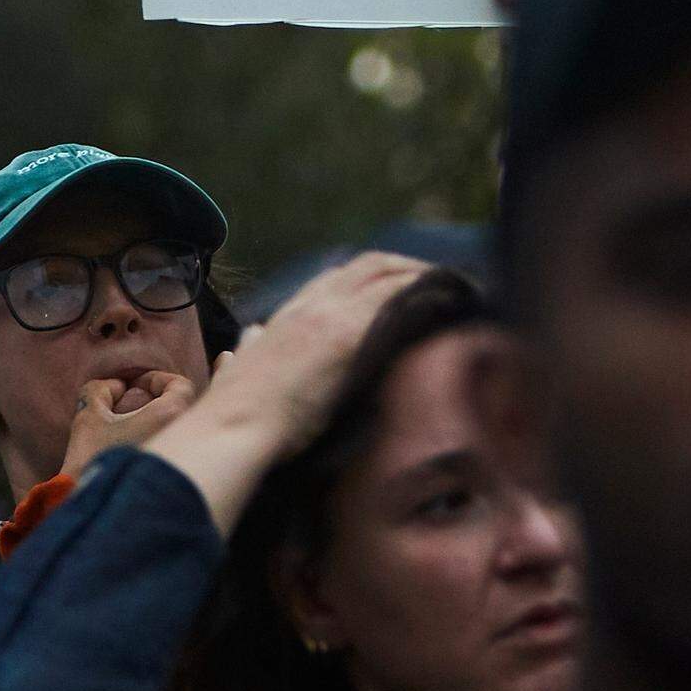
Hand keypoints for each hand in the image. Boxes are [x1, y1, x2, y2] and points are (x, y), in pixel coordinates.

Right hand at [65, 369, 198, 469]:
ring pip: (177, 431)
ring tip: (125, 429)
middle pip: (181, 408)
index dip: (155, 379)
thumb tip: (117, 388)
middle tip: (128, 406)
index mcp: (171, 414)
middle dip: (155, 403)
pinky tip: (130, 451)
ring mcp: (182, 458)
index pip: (180, 385)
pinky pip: (173, 451)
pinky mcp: (175, 477)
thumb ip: (101, 390)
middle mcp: (184, 436)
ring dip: (155, 424)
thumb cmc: (91, 458)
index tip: (131, 386)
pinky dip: (156, 443)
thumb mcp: (88, 414)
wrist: (90, 508)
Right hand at [153, 253, 427, 473]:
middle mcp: (311, 304)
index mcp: (287, 314)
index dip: (370, 276)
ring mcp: (330, 315)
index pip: (336, 276)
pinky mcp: (348, 334)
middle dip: (405, 267)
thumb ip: (249, 348)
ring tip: (454, 290)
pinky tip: (448, 303)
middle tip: (436, 284)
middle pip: (368, 264)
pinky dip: (424, 293)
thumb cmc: (236, 411)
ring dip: (422, 276)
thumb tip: (249, 339)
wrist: (236, 425)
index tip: (395, 287)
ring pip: (386, 271)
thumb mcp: (238, 368)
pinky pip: (396, 296)